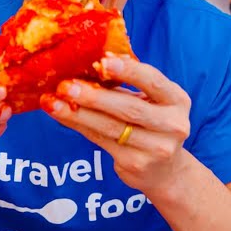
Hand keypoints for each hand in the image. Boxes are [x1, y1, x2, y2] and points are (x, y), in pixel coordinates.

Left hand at [42, 54, 190, 191]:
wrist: (163, 170)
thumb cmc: (149, 124)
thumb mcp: (147, 101)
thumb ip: (124, 85)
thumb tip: (90, 63)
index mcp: (177, 100)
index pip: (154, 81)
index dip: (129, 70)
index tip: (103, 60)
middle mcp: (172, 125)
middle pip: (129, 108)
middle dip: (94, 96)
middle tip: (66, 86)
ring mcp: (156, 148)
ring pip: (110, 127)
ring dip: (77, 113)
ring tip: (53, 102)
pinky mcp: (136, 164)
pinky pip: (100, 140)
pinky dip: (77, 125)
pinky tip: (60, 115)